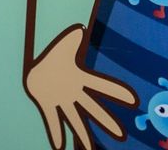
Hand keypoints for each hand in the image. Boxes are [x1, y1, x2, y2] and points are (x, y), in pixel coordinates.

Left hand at [25, 25, 137, 148]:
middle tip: (121, 135)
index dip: (116, 92)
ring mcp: (61, 99)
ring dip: (83, 134)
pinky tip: (61, 146)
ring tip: (91, 149)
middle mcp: (73, 92)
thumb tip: (81, 29)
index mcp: (79, 77)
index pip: (101, 85)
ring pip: (75, 119)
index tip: (134, 100)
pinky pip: (53, 119)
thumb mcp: (63, 46)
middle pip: (92, 109)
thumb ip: (72, 40)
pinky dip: (56, 132)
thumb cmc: (52, 57)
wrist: (33, 66)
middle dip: (106, 121)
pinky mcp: (47, 104)